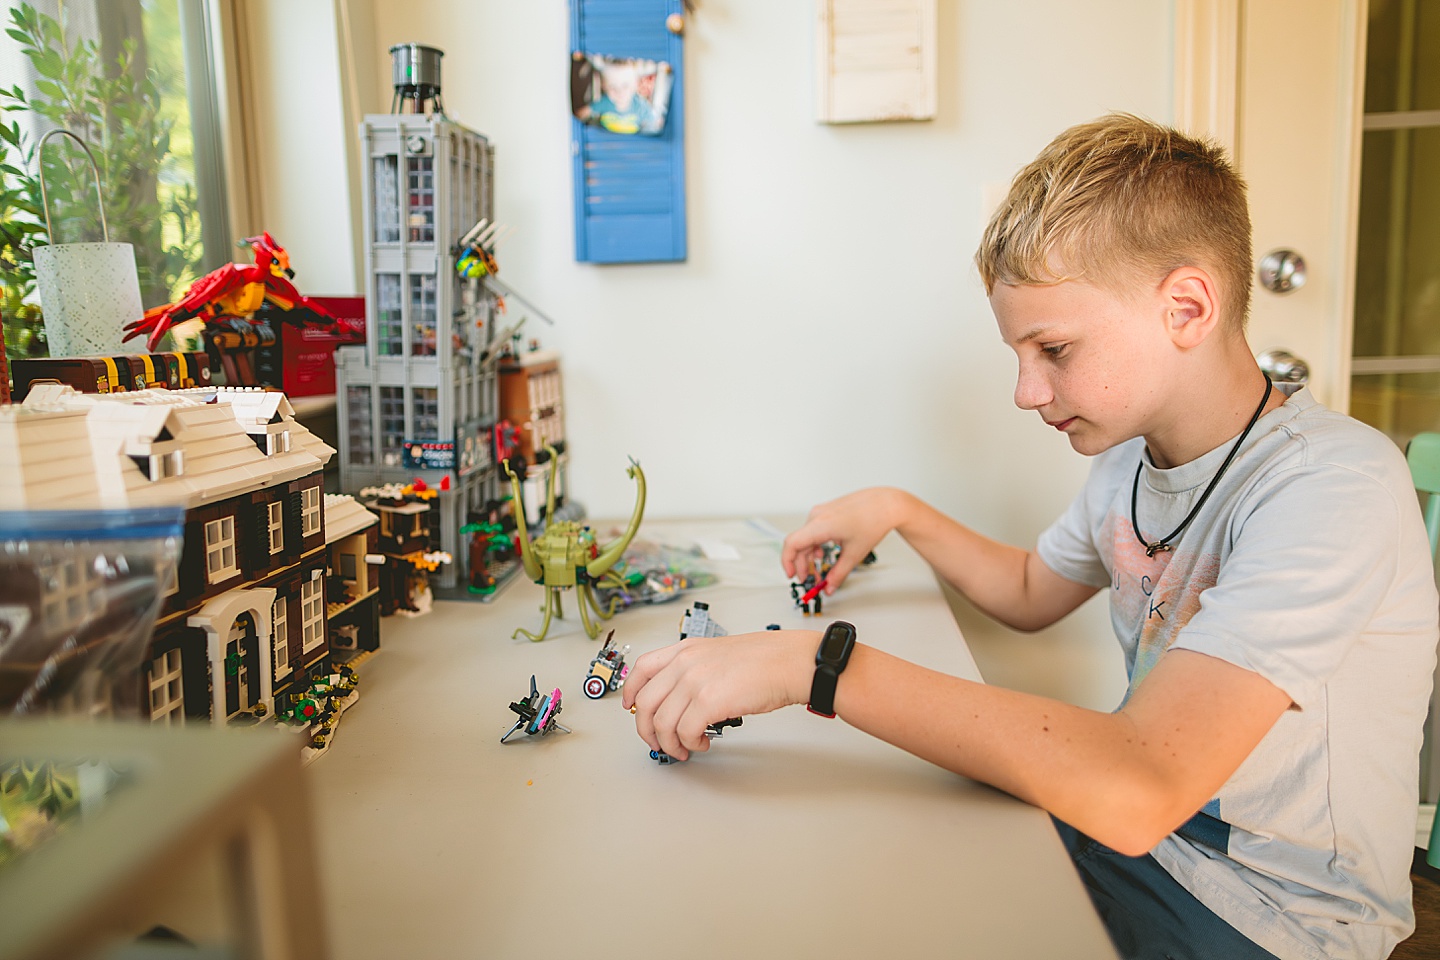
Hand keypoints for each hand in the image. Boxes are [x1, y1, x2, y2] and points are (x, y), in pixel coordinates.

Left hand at [622, 629, 819, 760]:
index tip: (631, 708)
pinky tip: (703, 743)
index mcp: (685, 649)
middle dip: (647, 731)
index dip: (630, 692)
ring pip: (661, 723)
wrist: (789, 663)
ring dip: (670, 743)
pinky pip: (684, 732)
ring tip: (686, 748)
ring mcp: (694, 681)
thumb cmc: (765, 660)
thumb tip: (678, 699)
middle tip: (658, 743)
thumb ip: (694, 670)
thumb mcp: (718, 653)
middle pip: (645, 703)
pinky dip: (690, 744)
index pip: (641, 669)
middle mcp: (684, 663)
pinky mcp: (707, 702)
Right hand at [781, 488, 907, 593]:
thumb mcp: (854, 554)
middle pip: (798, 544)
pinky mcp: (826, 511)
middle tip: (810, 580)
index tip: (793, 576)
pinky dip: (814, 545)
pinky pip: (812, 530)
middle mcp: (816, 516)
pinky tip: (822, 553)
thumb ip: (838, 574)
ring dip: (808, 556)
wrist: (885, 504)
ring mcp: (820, 512)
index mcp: (820, 525)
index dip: (788, 563)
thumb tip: (829, 586)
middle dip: (802, 565)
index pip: (792, 544)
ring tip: (818, 568)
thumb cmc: (873, 521)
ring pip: (805, 538)